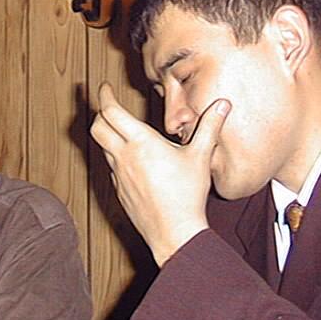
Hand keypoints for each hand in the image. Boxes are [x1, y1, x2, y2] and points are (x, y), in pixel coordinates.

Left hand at [91, 82, 230, 265]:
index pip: (111, 112)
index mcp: (140, 143)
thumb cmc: (187, 195)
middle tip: (108, 106)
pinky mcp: (120, 192)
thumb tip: (223, 104)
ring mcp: (119, 176)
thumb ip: (210, 127)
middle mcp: (124, 157)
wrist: (175, 232)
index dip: (105, 96)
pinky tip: (130, 159)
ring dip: (107, 135)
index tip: (105, 87)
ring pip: (103, 148)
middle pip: (97, 127)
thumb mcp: (200, 156)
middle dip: (100, 113)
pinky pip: (111, 168)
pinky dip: (114, 156)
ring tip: (120, 130)